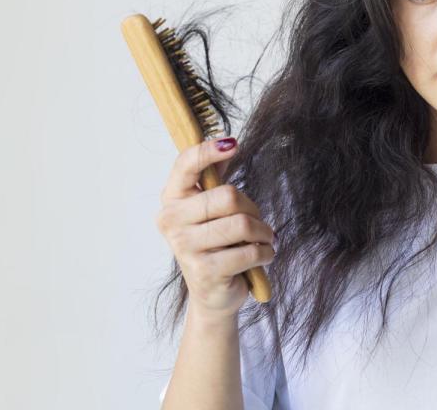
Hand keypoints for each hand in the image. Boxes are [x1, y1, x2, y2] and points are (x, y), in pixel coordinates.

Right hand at [155, 137, 276, 319]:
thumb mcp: (212, 207)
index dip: (208, 151)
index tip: (233, 144)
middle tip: (257, 222)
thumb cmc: (215, 243)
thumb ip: (215, 175)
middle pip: (227, 196)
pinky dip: (265, 252)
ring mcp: (185, 247)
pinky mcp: (205, 271)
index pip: (186, 165)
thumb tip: (227, 141)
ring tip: (263, 240)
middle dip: (253, 209)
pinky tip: (262, 255)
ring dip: (263, 233)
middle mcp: (171, 220)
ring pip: (242, 224)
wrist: (213, 293)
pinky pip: (249, 252)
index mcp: (171, 198)